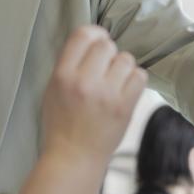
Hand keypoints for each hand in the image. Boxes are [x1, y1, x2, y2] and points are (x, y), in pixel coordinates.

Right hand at [41, 25, 146, 164]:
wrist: (74, 159)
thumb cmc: (61, 125)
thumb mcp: (52, 90)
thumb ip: (69, 65)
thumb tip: (92, 41)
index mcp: (62, 75)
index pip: (82, 35)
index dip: (94, 34)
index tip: (97, 41)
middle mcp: (84, 81)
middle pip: (106, 45)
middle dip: (108, 53)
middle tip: (105, 69)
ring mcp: (106, 94)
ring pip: (126, 59)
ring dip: (122, 67)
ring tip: (115, 81)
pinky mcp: (125, 107)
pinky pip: (140, 76)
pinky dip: (135, 80)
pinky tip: (126, 90)